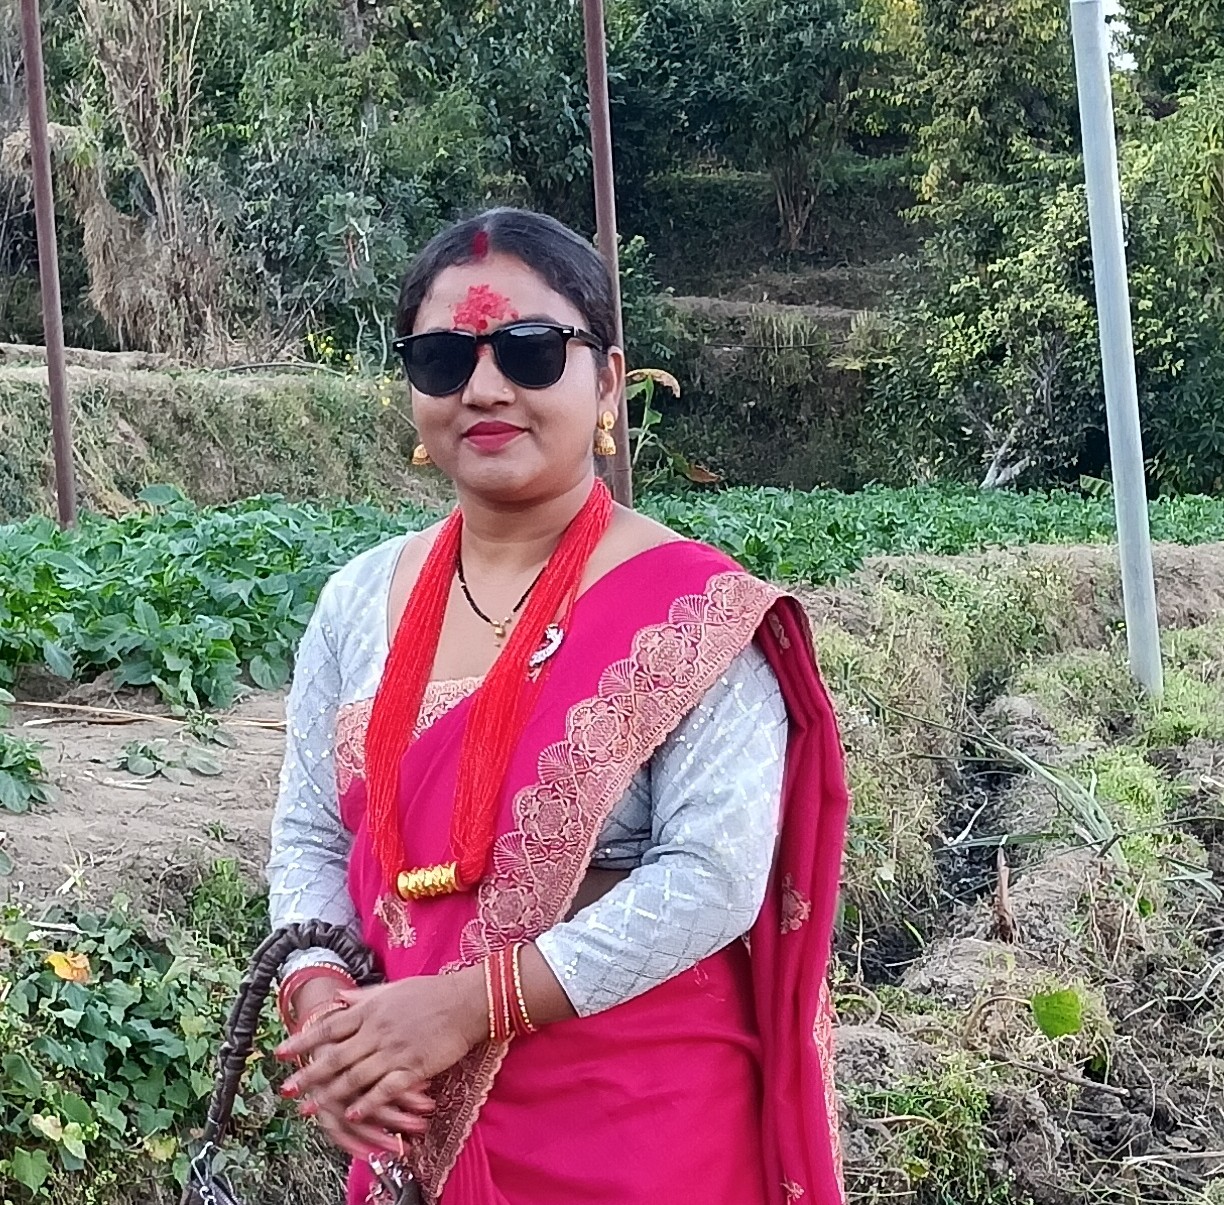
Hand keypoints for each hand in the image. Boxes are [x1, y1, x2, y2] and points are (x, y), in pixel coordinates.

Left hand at [276, 966, 486, 1145]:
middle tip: (287, 1089)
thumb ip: (363, 997)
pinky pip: (385, 1089)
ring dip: (329, 1094)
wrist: (465, 1002)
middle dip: (308, 1075)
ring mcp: (394, 1051)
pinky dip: (367, 1103)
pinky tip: (351, 1114)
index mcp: (371, 1011)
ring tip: (309, 1108)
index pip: (330, 1027)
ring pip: (355, 1076)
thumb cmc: (430, 993)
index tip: (281, 1052)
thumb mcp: (392, 989)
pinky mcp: (413, 1067)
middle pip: (336, 1056)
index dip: (304, 1041)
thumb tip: (338, 1000)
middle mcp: (377, 1031)